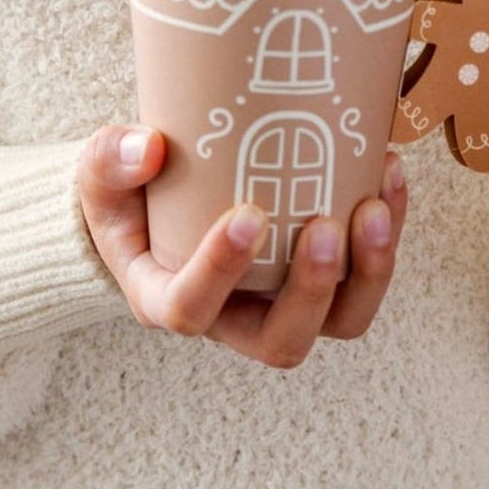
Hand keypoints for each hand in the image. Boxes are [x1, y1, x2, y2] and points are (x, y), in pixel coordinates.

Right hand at [78, 126, 407, 367]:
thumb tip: (149, 147)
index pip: (191, 310)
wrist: (156, 199)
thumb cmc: (126, 196)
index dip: (221, 272)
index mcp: (166, 300)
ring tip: (375, 207)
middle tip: (323, 225)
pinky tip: (389, 172)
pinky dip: (387, 230)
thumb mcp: (99, 177)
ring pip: (338, 321)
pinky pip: (364, 274)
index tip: (246, 215)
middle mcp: (231, 319)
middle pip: (281, 341)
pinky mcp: (319, 276)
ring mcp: (281, 302)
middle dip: (311, 291)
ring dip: (367, 273)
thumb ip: (110, 161)